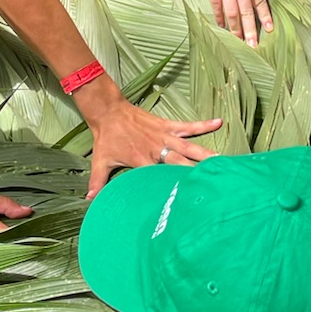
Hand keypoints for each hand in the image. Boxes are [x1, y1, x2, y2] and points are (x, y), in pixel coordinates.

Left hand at [78, 86, 221, 197]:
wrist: (108, 111)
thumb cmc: (106, 137)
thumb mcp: (101, 161)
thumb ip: (98, 182)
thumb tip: (89, 201)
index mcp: (142, 160)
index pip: (159, 177)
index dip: (172, 186)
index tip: (186, 197)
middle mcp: (156, 149)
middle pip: (179, 163)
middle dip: (195, 173)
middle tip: (212, 182)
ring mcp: (163, 136)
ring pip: (188, 146)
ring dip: (204, 154)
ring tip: (221, 161)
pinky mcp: (166, 125)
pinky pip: (187, 126)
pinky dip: (203, 125)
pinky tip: (219, 123)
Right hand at [195, 0, 271, 43]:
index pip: (260, 4)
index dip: (265, 17)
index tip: (269, 30)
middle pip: (247, 14)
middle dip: (250, 31)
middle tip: (253, 45)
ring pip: (232, 14)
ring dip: (236, 29)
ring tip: (238, 41)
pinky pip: (217, 7)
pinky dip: (220, 19)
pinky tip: (222, 27)